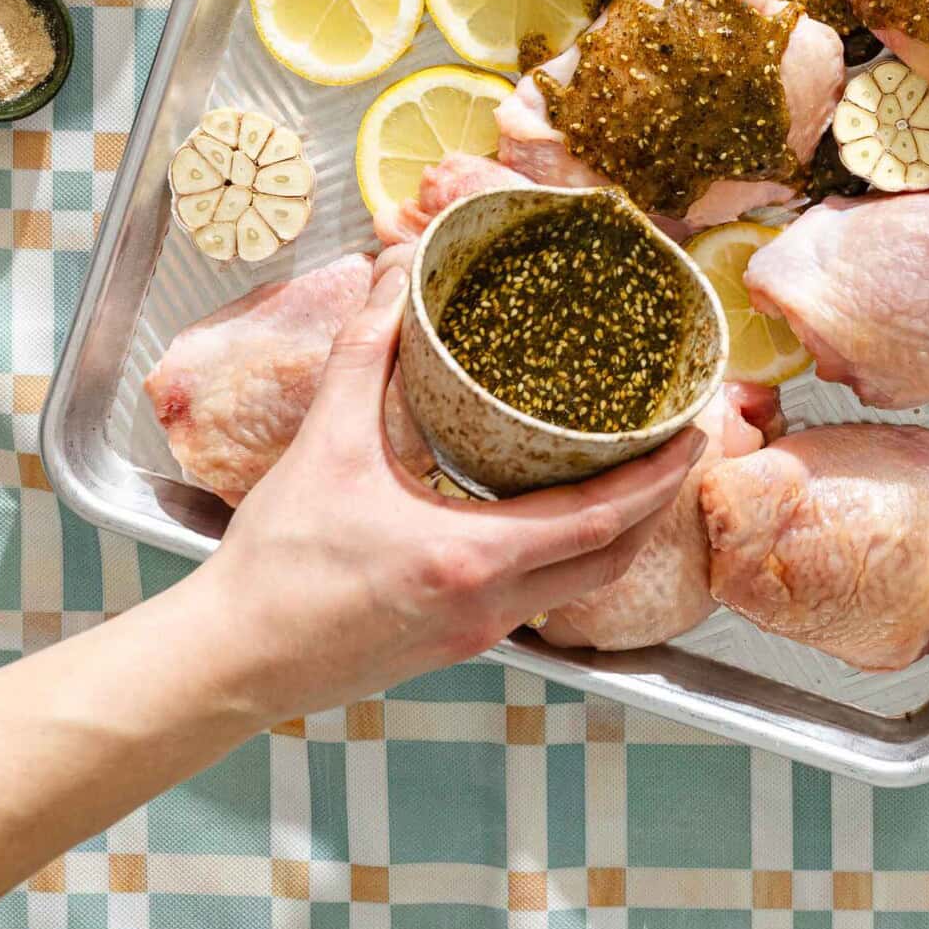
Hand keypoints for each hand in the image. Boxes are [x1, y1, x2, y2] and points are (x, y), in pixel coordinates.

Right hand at [186, 262, 703, 726]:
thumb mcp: (326, 441)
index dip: (659, 473)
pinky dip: (564, 553)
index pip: (602, 517)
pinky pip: (537, 597)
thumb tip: (393, 270)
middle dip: (655, 500)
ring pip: (576, 585)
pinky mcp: (454, 644)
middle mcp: (490, 605)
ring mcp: (476, 633)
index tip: (696, 429)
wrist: (233, 657)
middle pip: (609, 558)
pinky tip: (549, 513)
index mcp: (472, 557)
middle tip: (679, 443)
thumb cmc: (277, 562)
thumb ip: (367, 351)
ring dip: (614, 530)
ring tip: (629, 469)